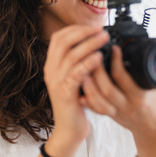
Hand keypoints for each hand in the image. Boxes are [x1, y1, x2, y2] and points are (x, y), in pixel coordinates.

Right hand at [43, 25, 109, 148]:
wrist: (69, 130)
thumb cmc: (76, 103)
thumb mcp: (75, 78)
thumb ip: (79, 62)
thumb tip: (93, 43)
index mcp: (52, 65)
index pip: (58, 38)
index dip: (75, 29)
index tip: (92, 26)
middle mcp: (51, 71)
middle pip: (63, 42)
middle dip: (83, 32)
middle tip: (101, 30)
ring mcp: (56, 82)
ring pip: (71, 56)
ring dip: (89, 44)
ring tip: (104, 39)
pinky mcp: (65, 93)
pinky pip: (76, 74)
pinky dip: (88, 63)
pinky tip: (99, 58)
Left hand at [80, 45, 155, 156]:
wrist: (153, 129)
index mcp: (140, 98)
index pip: (123, 79)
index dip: (116, 62)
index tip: (113, 47)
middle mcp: (126, 106)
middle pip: (106, 89)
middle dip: (97, 71)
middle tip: (92, 54)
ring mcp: (116, 112)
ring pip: (97, 101)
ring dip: (88, 84)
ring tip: (82, 68)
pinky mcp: (109, 115)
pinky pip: (95, 108)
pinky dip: (86, 98)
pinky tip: (79, 87)